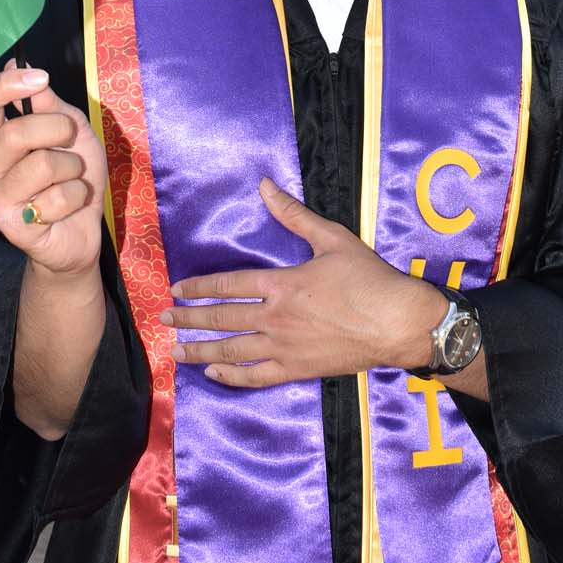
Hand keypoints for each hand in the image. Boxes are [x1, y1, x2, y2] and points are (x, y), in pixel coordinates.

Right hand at [0, 60, 107, 280]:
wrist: (78, 232)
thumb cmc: (71, 175)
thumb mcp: (69, 130)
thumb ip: (47, 103)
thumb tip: (18, 63)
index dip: (5, 85)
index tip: (40, 77)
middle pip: (14, 132)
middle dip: (57, 128)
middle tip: (70, 138)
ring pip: (42, 164)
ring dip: (72, 166)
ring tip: (70, 178)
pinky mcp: (12, 226)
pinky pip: (57, 197)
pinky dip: (77, 196)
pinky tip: (68, 205)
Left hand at [159, 177, 446, 386]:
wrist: (398, 324)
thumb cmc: (369, 279)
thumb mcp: (333, 238)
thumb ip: (294, 214)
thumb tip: (264, 185)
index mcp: (282, 284)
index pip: (229, 285)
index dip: (200, 288)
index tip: (178, 290)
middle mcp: (276, 318)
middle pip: (222, 319)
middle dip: (189, 319)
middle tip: (163, 319)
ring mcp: (285, 348)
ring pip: (232, 351)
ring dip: (200, 350)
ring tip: (176, 350)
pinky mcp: (298, 370)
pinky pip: (256, 377)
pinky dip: (231, 376)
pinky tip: (214, 374)